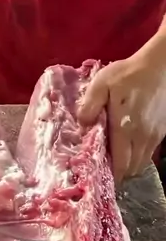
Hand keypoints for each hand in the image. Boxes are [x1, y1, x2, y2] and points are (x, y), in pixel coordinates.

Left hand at [78, 44, 165, 182]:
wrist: (160, 66)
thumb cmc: (128, 74)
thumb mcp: (101, 83)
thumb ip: (89, 105)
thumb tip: (82, 126)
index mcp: (125, 129)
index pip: (121, 165)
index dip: (110, 174)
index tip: (98, 173)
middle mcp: (142, 137)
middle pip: (132, 168)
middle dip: (119, 172)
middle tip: (105, 165)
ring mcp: (155, 136)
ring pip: (142, 162)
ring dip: (130, 164)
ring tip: (116, 156)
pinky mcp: (162, 131)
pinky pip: (150, 152)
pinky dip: (139, 155)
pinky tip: (129, 144)